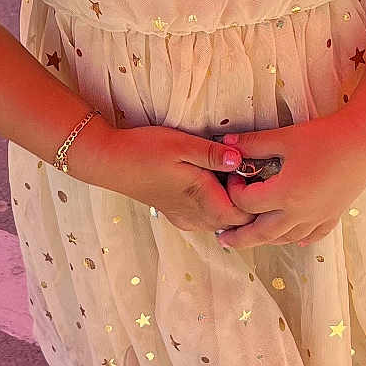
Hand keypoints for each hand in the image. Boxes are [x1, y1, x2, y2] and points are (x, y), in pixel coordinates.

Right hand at [85, 123, 258, 235]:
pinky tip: (211, 180)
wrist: (110, 161)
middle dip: (247, 199)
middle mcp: (197, 217)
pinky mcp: (177, 214)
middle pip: (237, 220)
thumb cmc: (144, 150)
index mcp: (202, 201)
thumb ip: (213, 154)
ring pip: (223, 220)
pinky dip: (217, 204)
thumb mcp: (182, 144)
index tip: (249, 167)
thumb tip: (241, 159)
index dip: (255, 194)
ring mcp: (186, 218)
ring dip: (231, 201)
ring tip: (228, 172)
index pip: (246, 214)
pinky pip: (208, 217)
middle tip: (243, 167)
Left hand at [214, 120, 365, 248]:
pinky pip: (311, 235)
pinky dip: (297, 238)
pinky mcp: (333, 215)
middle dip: (239, 238)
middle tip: (223, 239)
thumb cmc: (325, 136)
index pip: (247, 203)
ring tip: (252, 236)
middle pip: (261, 234)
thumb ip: (253, 143)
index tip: (235, 175)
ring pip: (285, 238)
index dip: (234, 190)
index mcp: (285, 194)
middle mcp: (300, 212)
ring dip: (265, 239)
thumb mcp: (285, 138)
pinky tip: (292, 236)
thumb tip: (225, 144)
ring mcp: (318, 217)